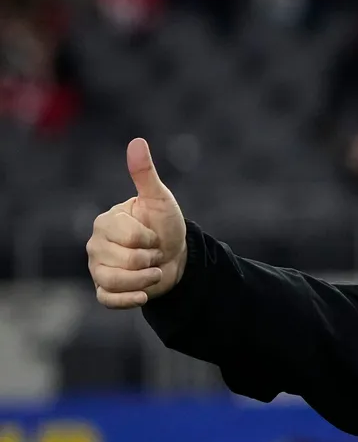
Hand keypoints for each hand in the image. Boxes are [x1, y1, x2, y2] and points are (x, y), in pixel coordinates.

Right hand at [87, 138, 186, 308]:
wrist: (176, 256)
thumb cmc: (165, 225)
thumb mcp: (159, 199)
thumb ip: (145, 174)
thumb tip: (137, 141)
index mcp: (106, 222)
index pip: (126, 236)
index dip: (149, 239)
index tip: (154, 235)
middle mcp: (96, 245)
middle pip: (123, 260)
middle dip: (149, 259)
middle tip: (155, 253)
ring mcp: (98, 268)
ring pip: (115, 280)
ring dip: (144, 278)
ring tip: (154, 270)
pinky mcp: (105, 289)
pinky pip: (108, 299)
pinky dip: (127, 300)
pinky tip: (144, 295)